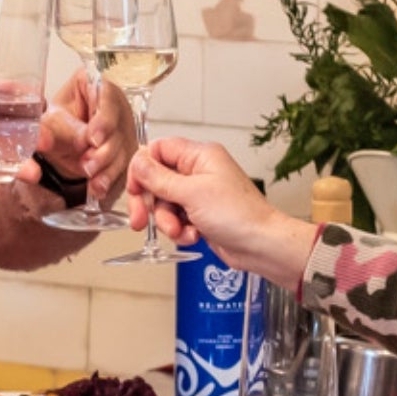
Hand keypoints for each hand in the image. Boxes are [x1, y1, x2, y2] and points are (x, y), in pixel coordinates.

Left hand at [38, 70, 133, 203]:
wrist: (58, 144)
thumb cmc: (55, 124)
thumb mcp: (50, 121)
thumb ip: (61, 127)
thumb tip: (81, 140)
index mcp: (95, 82)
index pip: (107, 95)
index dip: (104, 119)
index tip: (94, 138)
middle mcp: (115, 102)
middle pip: (119, 125)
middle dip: (104, 150)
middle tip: (88, 165)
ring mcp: (124, 125)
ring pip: (124, 147)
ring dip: (108, 168)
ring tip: (93, 181)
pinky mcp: (126, 147)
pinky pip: (124, 164)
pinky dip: (110, 178)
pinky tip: (99, 187)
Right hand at [126, 138, 316, 283]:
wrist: (261, 245)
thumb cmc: (239, 215)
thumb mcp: (191, 193)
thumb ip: (159, 178)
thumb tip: (137, 162)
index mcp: (199, 156)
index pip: (158, 150)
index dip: (142, 169)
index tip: (135, 189)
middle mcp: (198, 172)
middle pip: (156, 180)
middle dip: (149, 202)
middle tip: (141, 220)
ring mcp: (199, 194)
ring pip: (164, 204)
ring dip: (167, 221)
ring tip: (181, 231)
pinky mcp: (200, 214)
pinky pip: (176, 219)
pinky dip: (179, 230)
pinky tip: (193, 236)